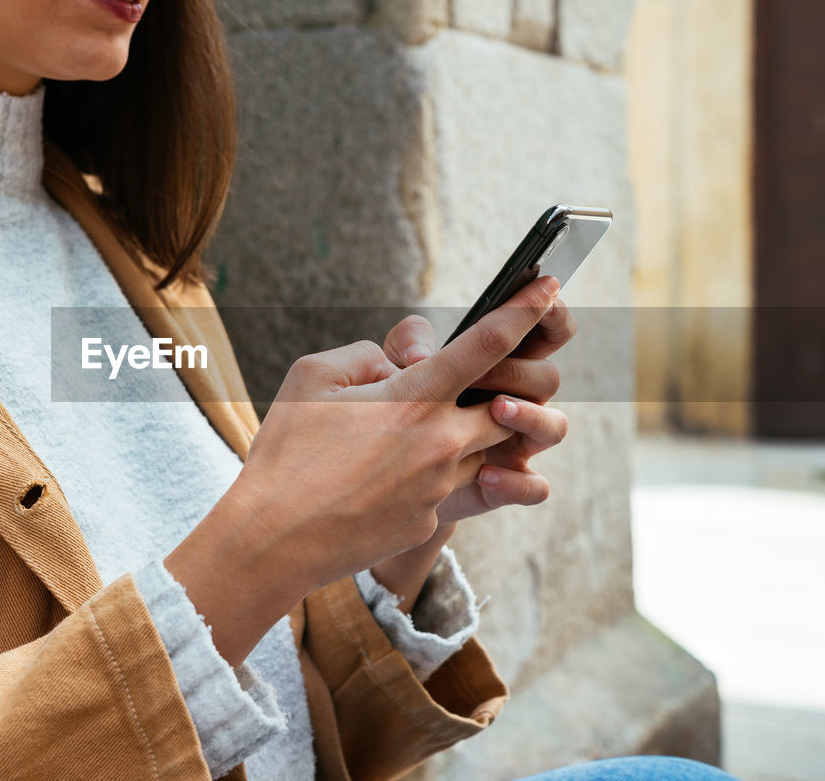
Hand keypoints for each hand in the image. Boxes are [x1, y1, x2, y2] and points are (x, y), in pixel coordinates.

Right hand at [164, 277, 560, 664]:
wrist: (273, 538)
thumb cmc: (286, 452)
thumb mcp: (312, 377)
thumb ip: (365, 356)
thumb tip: (396, 368)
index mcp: (415, 398)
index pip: (487, 344)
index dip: (525, 310)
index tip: (551, 286)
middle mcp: (440, 443)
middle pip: (507, 407)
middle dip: (505, 390)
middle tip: (485, 383)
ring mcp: (438, 488)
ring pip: (483, 453)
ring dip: (465, 438)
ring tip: (415, 436)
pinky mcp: (426, 522)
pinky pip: (446, 490)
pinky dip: (428, 476)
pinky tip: (380, 479)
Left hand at [381, 300, 573, 519]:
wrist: (381, 474)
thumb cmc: (395, 407)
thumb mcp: (395, 366)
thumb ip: (408, 345)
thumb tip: (420, 357)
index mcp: (502, 365)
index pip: (544, 334)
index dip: (551, 313)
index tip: (546, 293)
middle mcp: (518, 401)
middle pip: (548, 377)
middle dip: (519, 369)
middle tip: (481, 371)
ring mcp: (515, 444)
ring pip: (554, 427)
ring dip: (531, 415)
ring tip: (497, 409)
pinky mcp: (504, 484)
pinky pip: (533, 487)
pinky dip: (517, 480)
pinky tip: (486, 474)